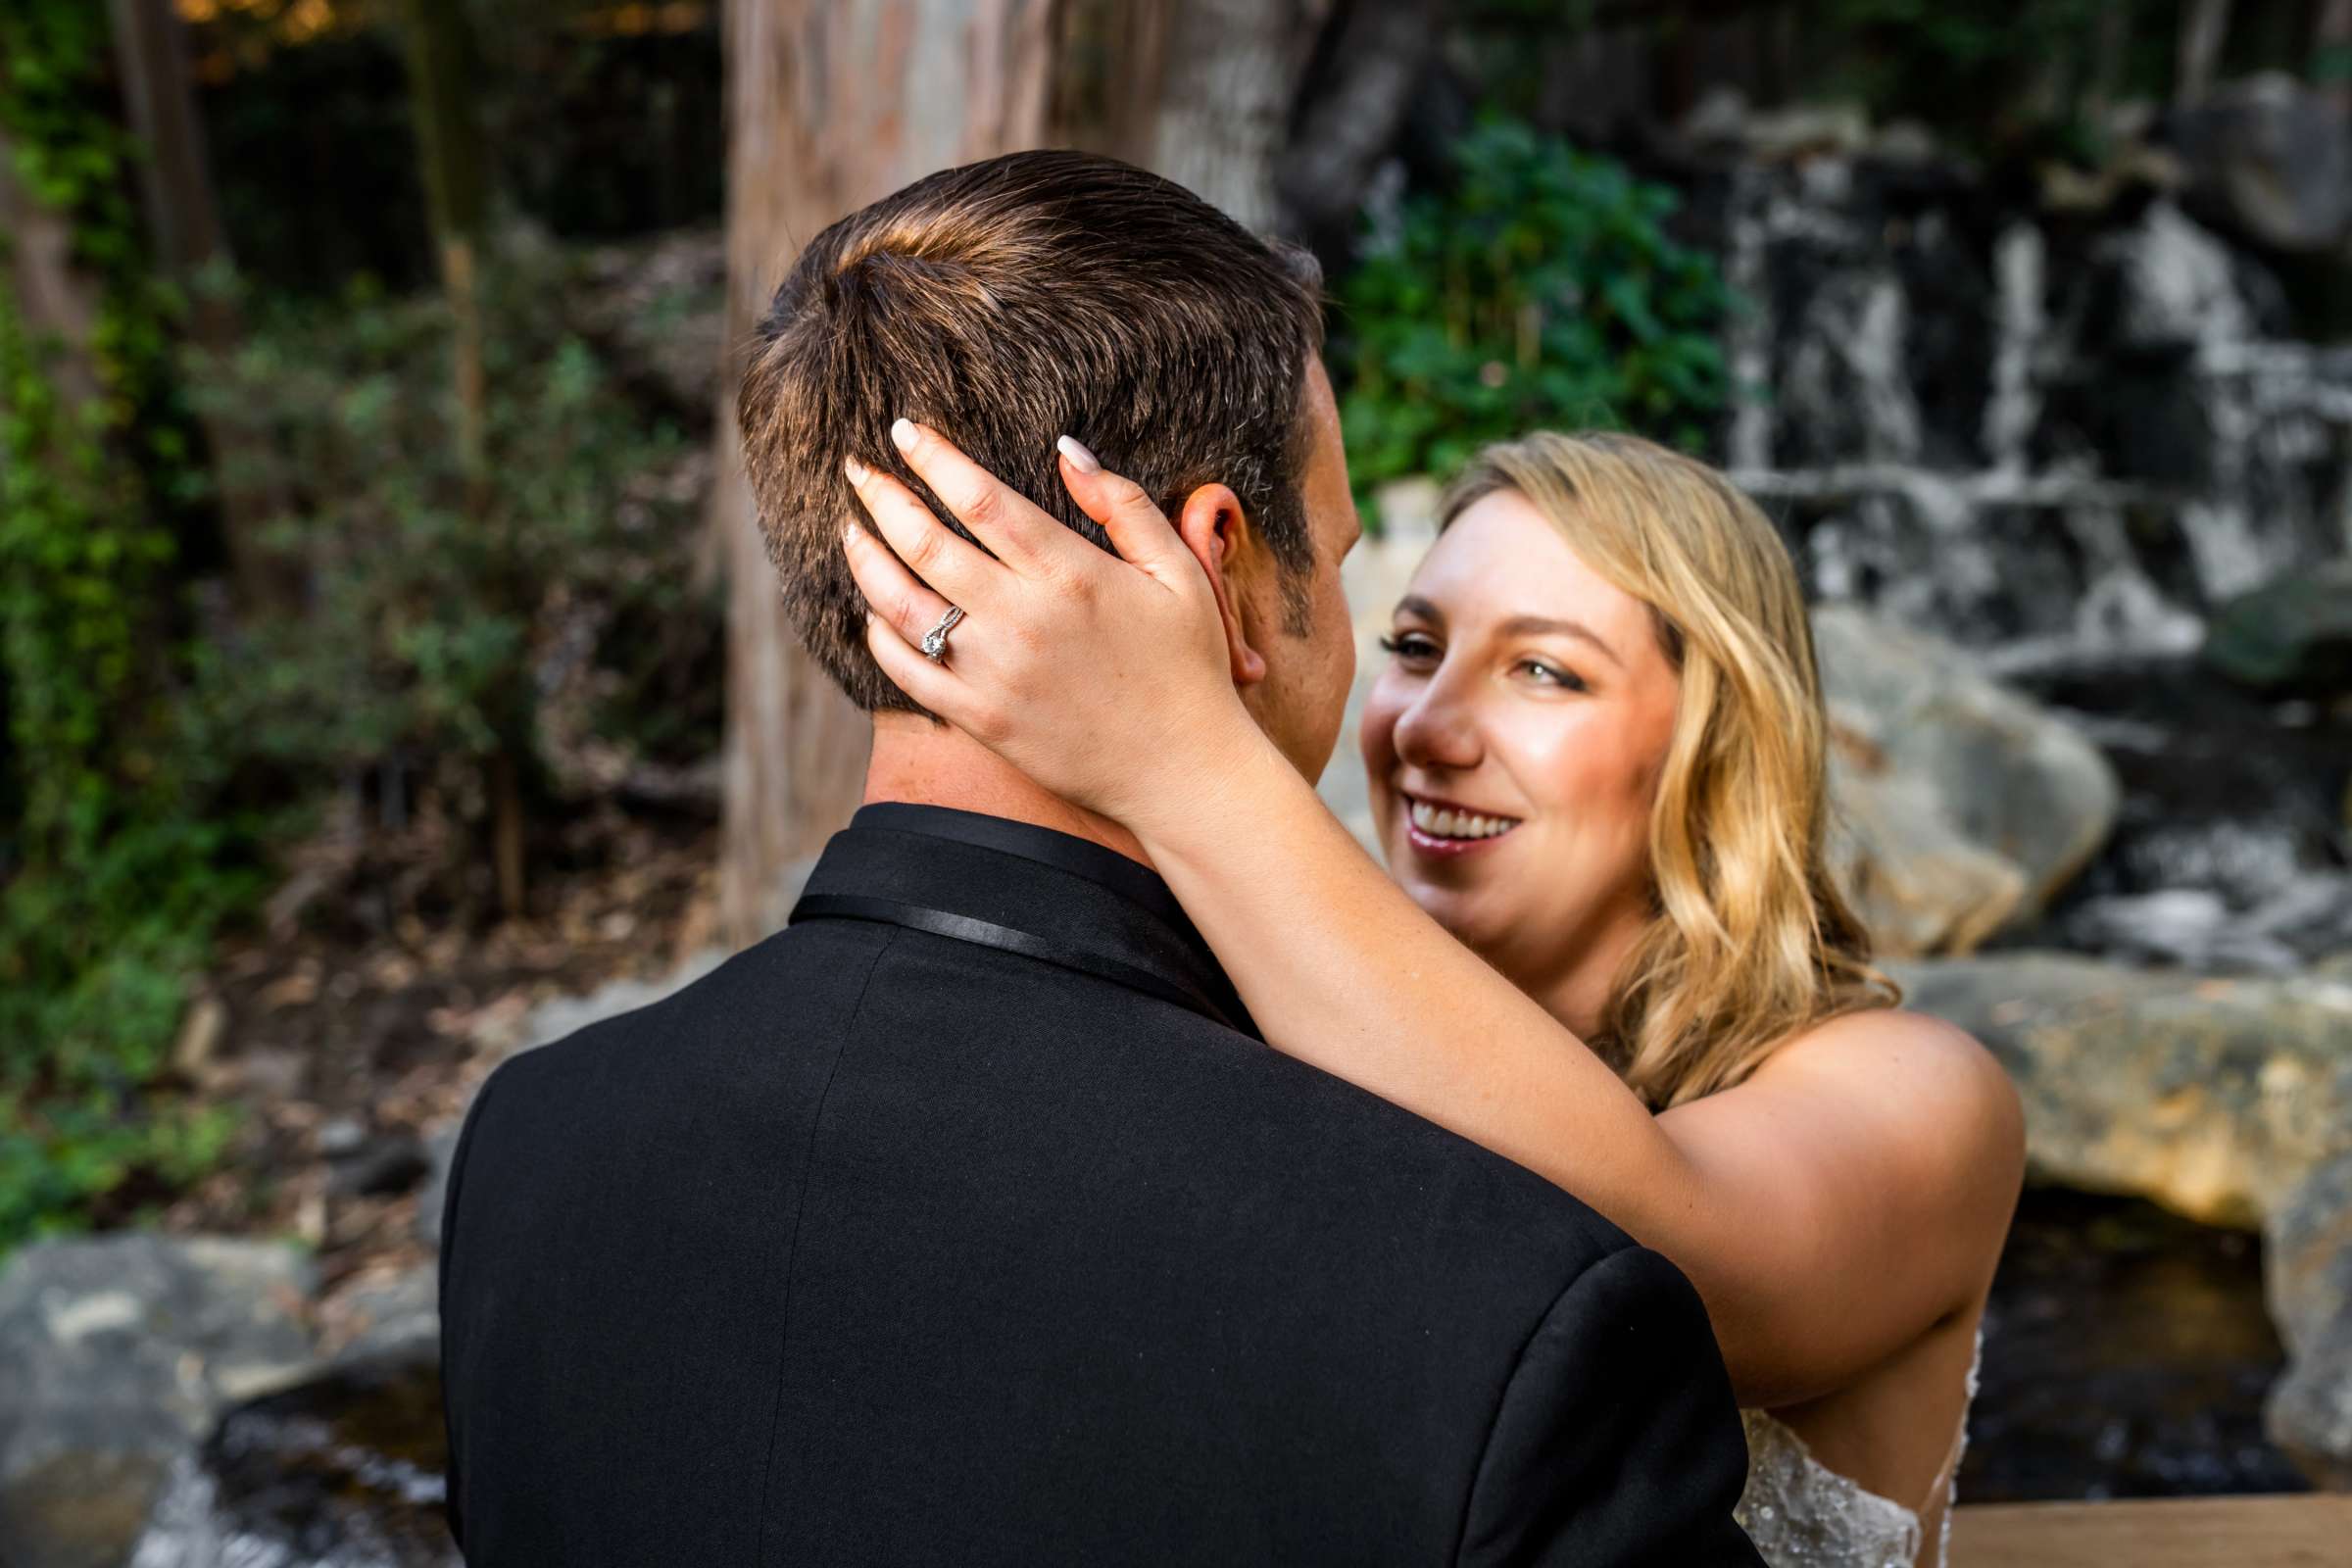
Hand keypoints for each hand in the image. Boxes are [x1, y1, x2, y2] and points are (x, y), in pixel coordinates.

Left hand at [840, 419, 1266, 836]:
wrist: (1183, 772)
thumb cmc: (1188, 666)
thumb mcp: (1178, 572)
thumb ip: (1123, 504)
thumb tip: (1066, 450)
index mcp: (1070, 573)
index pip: (980, 498)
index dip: (932, 458)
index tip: (902, 430)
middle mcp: (1023, 619)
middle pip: (925, 542)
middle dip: (881, 495)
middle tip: (857, 467)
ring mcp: (995, 674)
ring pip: (902, 605)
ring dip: (866, 559)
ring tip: (852, 529)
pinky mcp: (981, 720)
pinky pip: (908, 671)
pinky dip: (881, 635)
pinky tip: (875, 611)